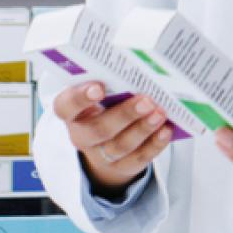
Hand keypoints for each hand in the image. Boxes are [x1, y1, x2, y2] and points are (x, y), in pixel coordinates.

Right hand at [51, 82, 171, 193]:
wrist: (108, 142)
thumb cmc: (107, 106)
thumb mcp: (105, 93)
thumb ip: (115, 82)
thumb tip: (141, 66)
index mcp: (73, 112)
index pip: (66, 106)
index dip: (80, 98)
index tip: (99, 88)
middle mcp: (83, 135)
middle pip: (98, 129)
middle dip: (124, 115)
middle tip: (146, 101)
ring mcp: (101, 155)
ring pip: (120, 146)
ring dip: (142, 129)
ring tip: (159, 114)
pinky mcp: (122, 166)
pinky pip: (138, 159)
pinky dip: (154, 144)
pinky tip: (166, 130)